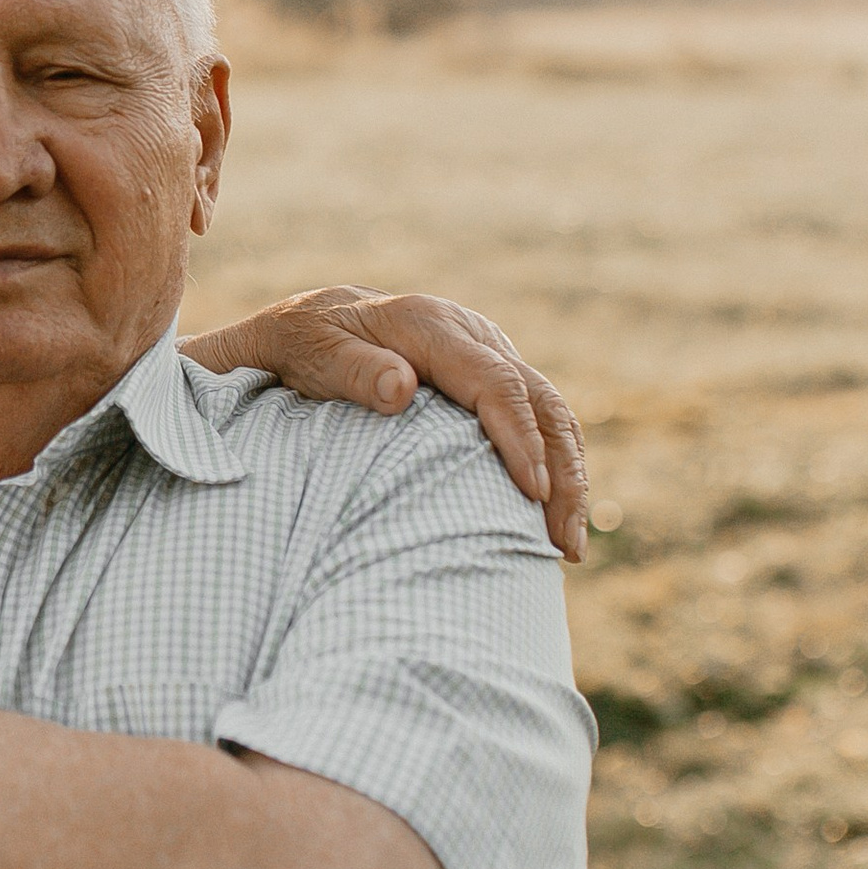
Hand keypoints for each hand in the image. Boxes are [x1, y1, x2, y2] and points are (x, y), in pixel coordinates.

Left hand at [184, 287, 588, 558]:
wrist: (302, 321)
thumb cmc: (299, 346)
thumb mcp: (311, 353)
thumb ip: (354, 371)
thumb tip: (402, 388)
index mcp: (429, 325)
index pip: (494, 382)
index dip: (519, 438)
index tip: (532, 495)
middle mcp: (468, 332)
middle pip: (538, 399)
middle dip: (562, 472)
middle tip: (563, 544)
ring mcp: (485, 350)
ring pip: (548, 409)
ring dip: (568, 475)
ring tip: (567, 547)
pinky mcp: (487, 372)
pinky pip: (535, 414)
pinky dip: (553, 461)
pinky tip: (551, 514)